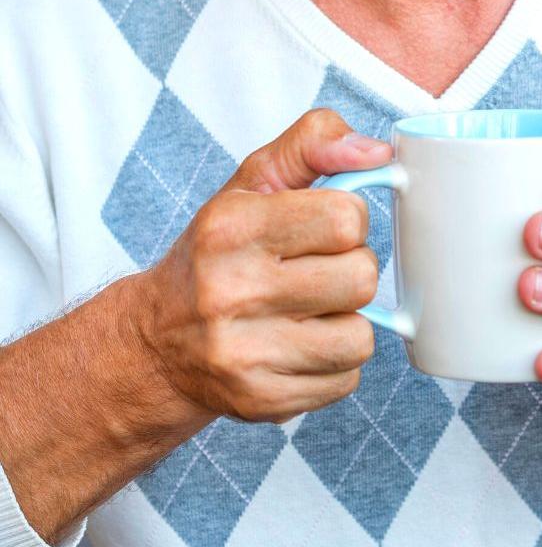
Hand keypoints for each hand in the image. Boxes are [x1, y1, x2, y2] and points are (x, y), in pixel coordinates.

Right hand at [140, 109, 391, 422]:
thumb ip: (313, 145)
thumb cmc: (218, 256)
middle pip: (361, 278)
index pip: (345, 219)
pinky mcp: (262, 400)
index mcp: (231, 228)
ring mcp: (244, 353)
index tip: (324, 231)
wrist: (157, 344)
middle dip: (351, 273)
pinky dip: (335, 366)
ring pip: (361, 336)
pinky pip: (348, 380)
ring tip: (310, 315)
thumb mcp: (251, 184)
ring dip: (347, 323)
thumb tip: (378, 153)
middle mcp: (230, 291)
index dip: (349, 223)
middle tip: (317, 275)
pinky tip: (300, 350)